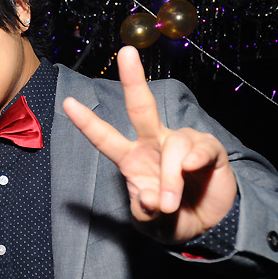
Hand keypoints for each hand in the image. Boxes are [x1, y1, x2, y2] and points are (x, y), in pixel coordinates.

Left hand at [62, 46, 236, 243]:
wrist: (210, 225)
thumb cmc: (171, 218)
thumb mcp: (151, 223)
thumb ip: (144, 212)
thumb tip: (149, 196)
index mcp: (131, 158)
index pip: (105, 138)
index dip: (87, 123)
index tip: (67, 103)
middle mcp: (153, 143)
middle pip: (141, 107)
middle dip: (133, 79)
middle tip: (126, 53)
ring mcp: (181, 143)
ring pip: (173, 145)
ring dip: (169, 179)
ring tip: (169, 205)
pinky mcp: (208, 148)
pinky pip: (199, 148)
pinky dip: (193, 160)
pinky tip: (191, 169)